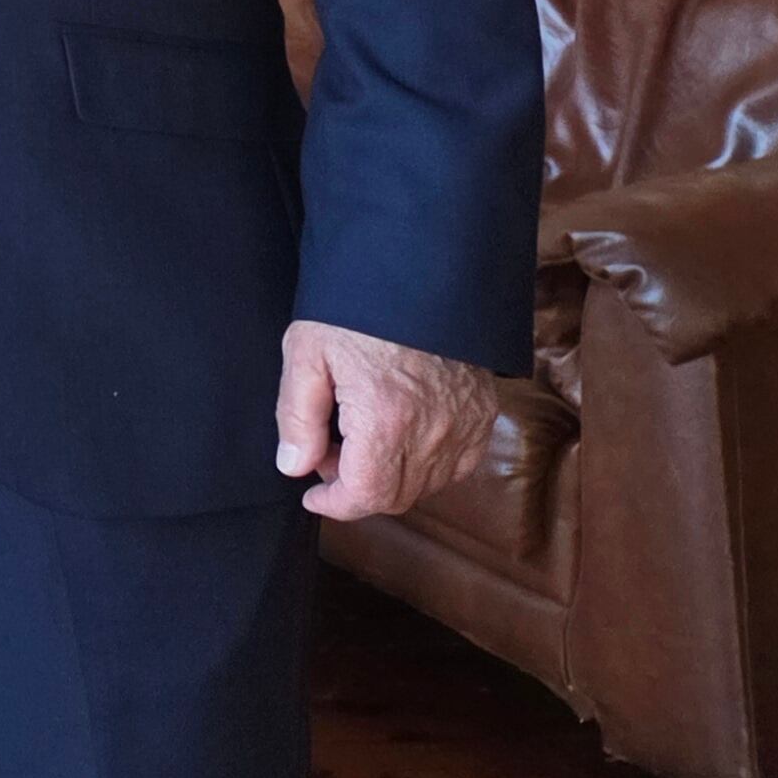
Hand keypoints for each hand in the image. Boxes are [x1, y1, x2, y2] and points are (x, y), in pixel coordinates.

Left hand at [276, 319, 496, 519]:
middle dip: (356, 488)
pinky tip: (399, 435)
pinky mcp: (483, 413)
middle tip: (328, 453)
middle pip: (396, 497)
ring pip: (428, 484)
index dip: (335, 504)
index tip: (312, 496)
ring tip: (359, 437)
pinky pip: (458, 463)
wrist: (418, 272)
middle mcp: (433, 432)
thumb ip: (297, 417)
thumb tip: (295, 467)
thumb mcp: (306, 354)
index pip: (366, 496)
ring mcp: (465, 424)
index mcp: (385, 420)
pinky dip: (427, 464)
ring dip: (390, 477)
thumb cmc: (355, 310)